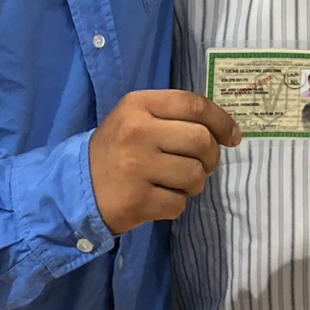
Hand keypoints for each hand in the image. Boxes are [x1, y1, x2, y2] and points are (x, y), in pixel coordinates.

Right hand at [89, 90, 240, 234]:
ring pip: (195, 175)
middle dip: (210, 157)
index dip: (222, 120)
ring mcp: (136, 167)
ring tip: (174, 183)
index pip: (194, 105)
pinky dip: (176, 204)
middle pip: (201, 140)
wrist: (76, 186)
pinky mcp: (137, 200)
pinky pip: (179, 204)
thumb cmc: (117, 148)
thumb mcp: (137, 118)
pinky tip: (158, 198)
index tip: (232, 136)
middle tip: (201, 165)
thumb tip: (227, 130)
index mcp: (139, 105)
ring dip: (193, 184)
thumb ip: (175, 116)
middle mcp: (137, 132)